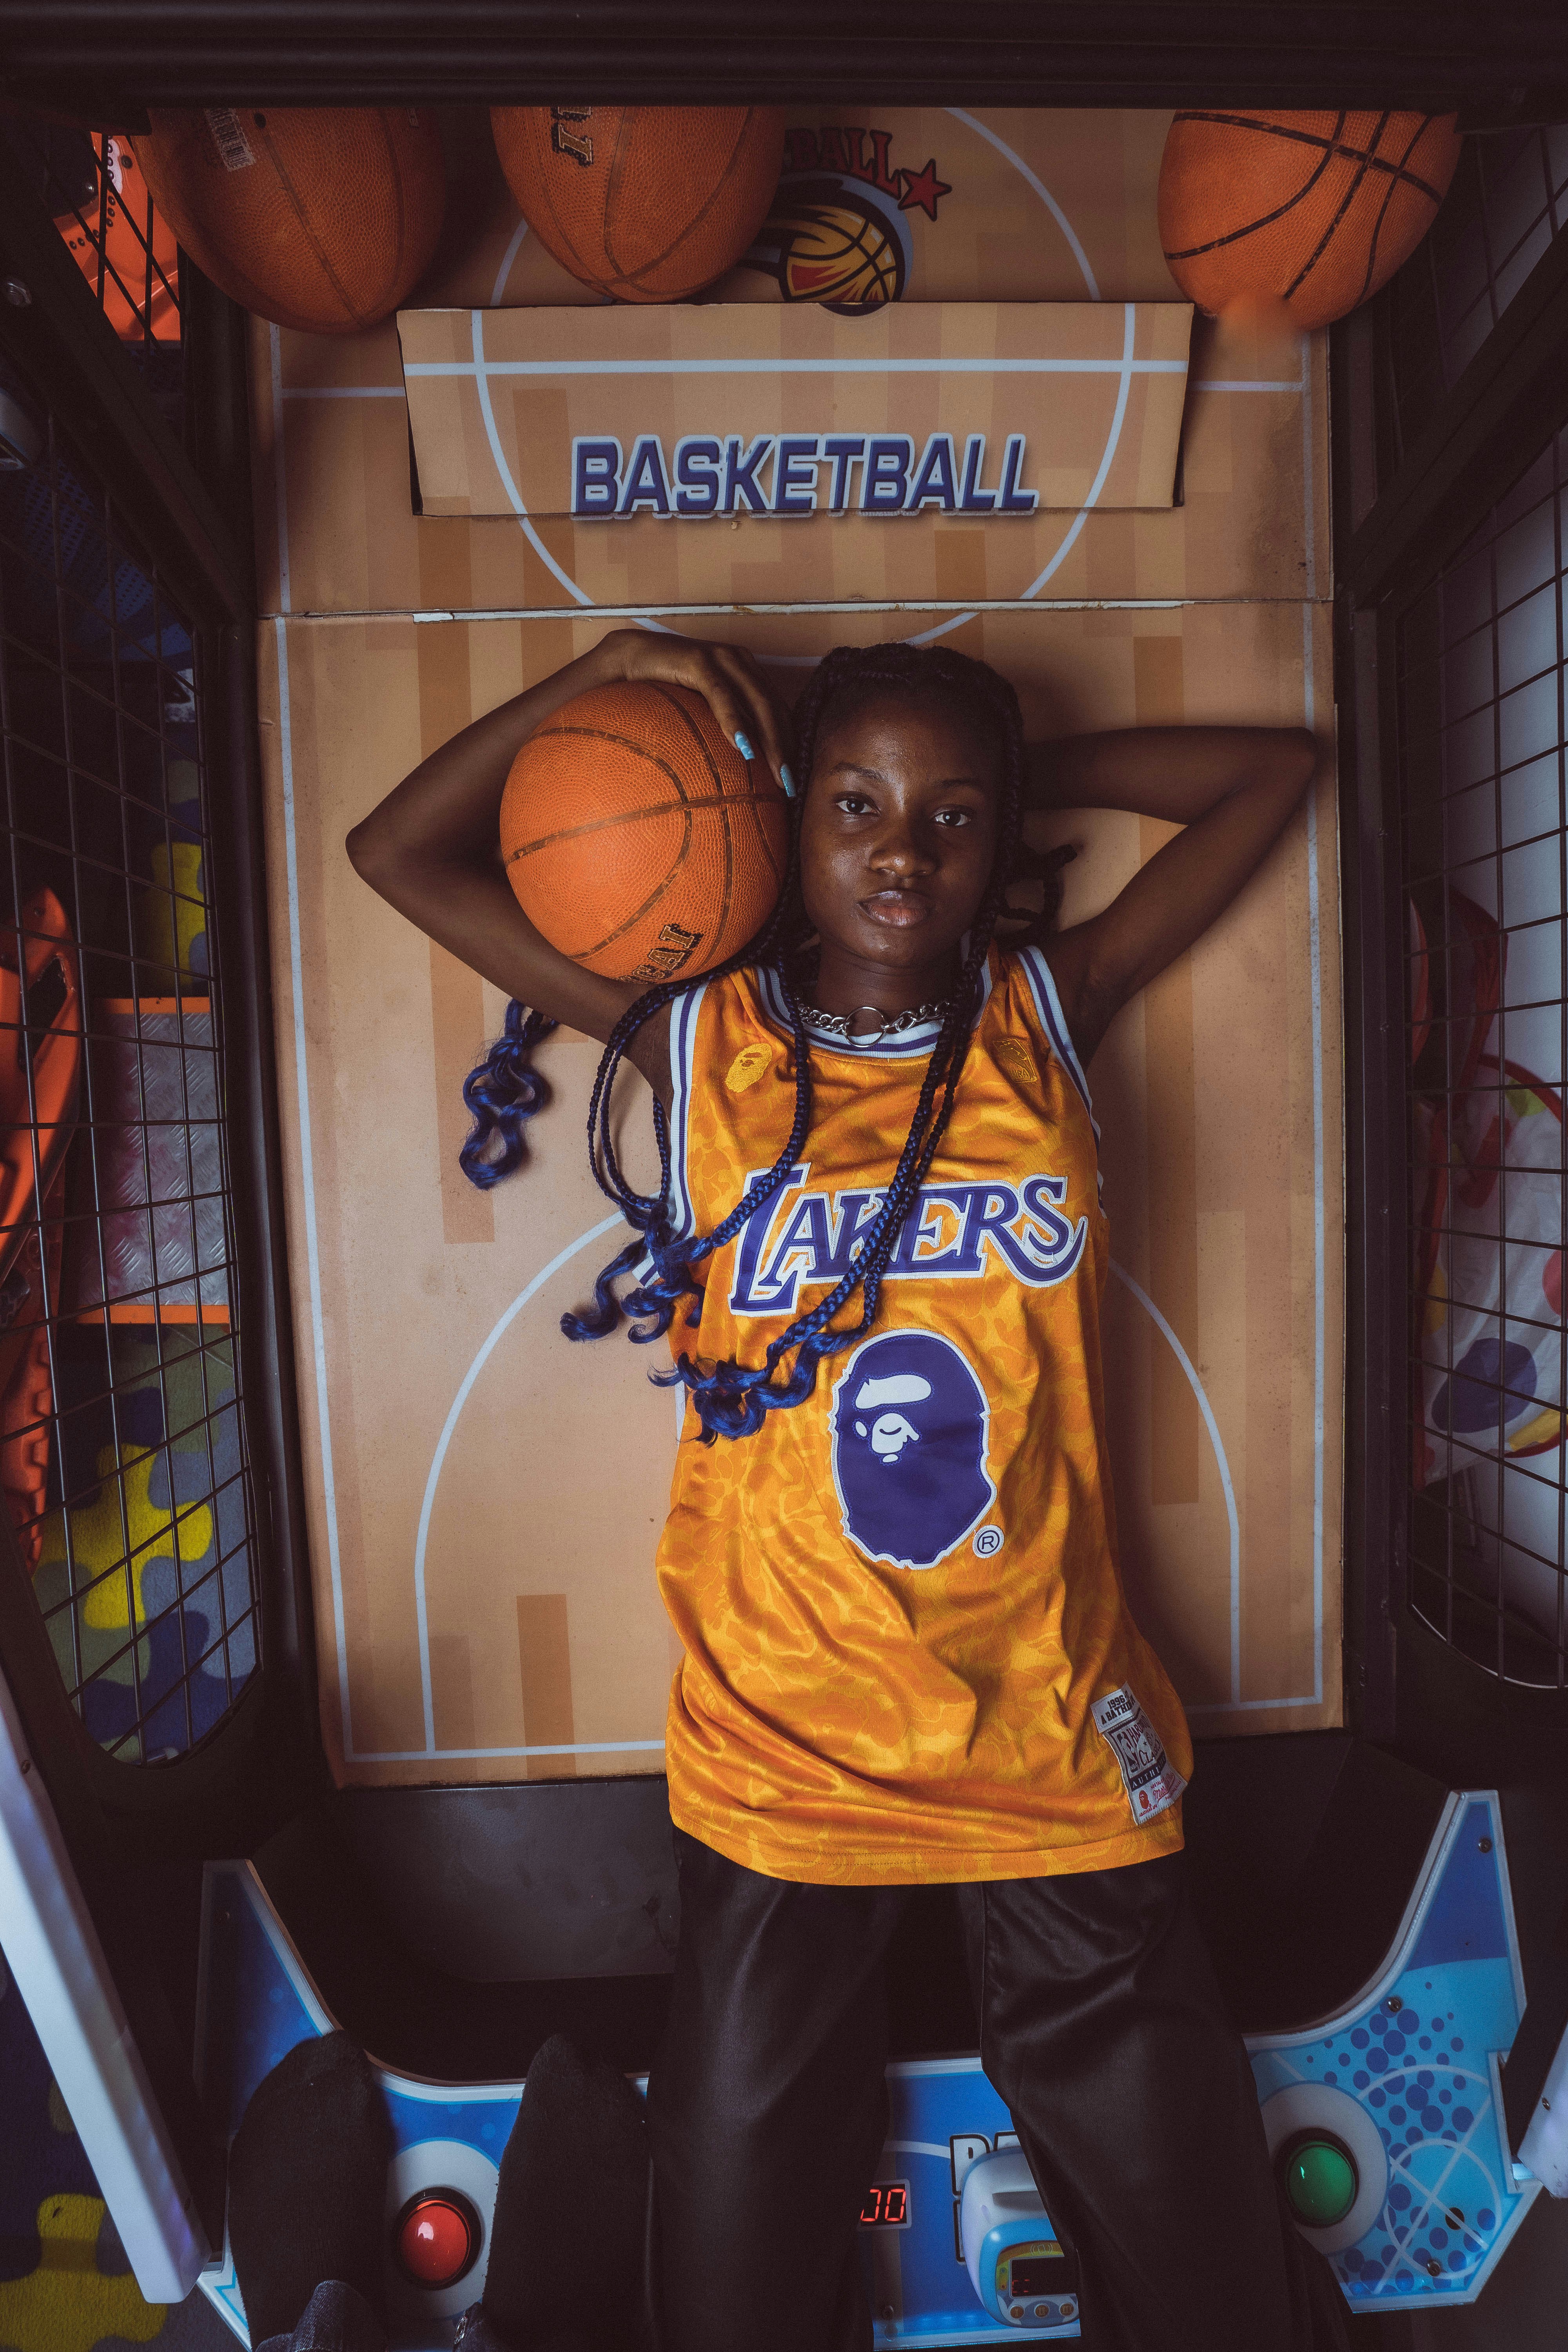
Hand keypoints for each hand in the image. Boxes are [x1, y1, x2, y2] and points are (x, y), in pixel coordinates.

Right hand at [599, 629, 796, 798]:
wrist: (626, 658)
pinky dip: (733, 720)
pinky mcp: (699, 660)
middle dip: (787, 750)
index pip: (779, 713)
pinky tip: (742, 746)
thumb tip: (738, 772)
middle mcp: (741, 663)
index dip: (790, 746)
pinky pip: (721, 694)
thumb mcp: (700, 714)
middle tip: (791, 786)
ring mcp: (722, 659)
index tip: (793, 782)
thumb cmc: (662, 691)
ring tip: (777, 774)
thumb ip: (720, 731)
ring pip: (758, 702)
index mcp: (747, 675)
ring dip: (771, 741)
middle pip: (775, 710)